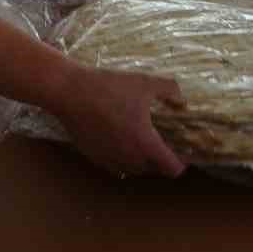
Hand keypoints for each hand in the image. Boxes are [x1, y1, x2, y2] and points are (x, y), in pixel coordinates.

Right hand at [49, 64, 186, 178]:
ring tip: (139, 138)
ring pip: (133, 168)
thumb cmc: (109, 87)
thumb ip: (170, 90)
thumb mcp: (145, 83)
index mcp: (145, 144)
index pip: (171, 169)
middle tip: (160, 139)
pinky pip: (115, 164)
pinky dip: (121, 156)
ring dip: (140, 159)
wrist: (70, 92)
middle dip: (160, 158)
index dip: (181, 163)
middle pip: (153, 169)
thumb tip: (182, 101)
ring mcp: (109, 160)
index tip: (181, 152)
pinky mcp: (94, 157)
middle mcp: (129, 158)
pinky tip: (118, 136)